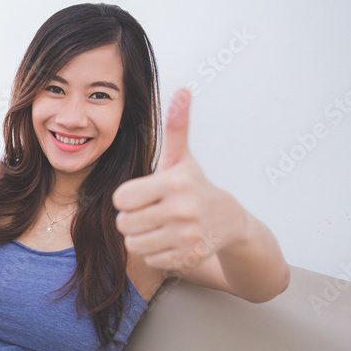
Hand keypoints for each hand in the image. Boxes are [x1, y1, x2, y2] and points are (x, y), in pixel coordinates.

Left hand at [112, 89, 244, 274]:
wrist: (228, 220)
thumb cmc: (195, 185)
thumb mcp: (183, 158)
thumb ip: (176, 127)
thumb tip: (182, 91)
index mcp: (174, 184)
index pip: (122, 198)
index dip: (126, 197)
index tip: (140, 195)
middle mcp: (181, 211)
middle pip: (124, 223)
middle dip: (131, 218)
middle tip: (148, 212)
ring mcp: (186, 236)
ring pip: (134, 244)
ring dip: (140, 236)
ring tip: (156, 225)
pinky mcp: (188, 256)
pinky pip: (149, 258)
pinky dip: (154, 252)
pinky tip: (169, 239)